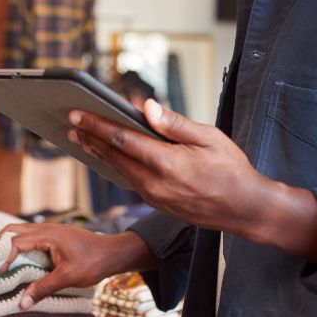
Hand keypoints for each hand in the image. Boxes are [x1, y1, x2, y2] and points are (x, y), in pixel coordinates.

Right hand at [0, 224, 154, 309]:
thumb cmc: (93, 262)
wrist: (113, 253)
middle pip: (15, 230)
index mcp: (48, 235)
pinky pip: (32, 237)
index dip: (4, 256)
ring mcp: (51, 231)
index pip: (17, 241)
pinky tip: (18, 259)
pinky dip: (20, 245)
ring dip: (9, 243)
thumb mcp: (67, 278)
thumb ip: (43, 288)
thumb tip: (22, 302)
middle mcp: (46, 228)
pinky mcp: (54, 236)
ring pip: (22, 232)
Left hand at [69, 100, 316, 262]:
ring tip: (81, 137)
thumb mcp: (210, 138)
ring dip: (99, 152)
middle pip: (114, 156)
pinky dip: (115, 165)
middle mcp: (155, 183)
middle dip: (90, 137)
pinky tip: (108, 155)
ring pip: (119, 170)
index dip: (97, 125)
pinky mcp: (157, 202)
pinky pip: (129, 180)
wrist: (246, 210)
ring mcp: (154, 196)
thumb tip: (145, 106)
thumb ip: (175, 123)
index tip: (77, 114)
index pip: (122, 139)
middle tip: (70, 122)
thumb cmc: (233, 170)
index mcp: (167, 163)